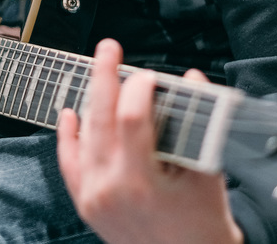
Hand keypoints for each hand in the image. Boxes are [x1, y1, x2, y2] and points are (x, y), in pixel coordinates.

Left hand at [56, 39, 242, 243]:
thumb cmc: (202, 226)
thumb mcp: (208, 173)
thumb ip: (200, 124)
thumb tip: (192, 80)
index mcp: (141, 183)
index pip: (130, 119)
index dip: (138, 89)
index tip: (148, 75)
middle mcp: (109, 189)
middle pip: (100, 119)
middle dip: (104, 77)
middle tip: (108, 49)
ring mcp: (93, 197)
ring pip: (84, 136)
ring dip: (92, 101)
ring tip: (101, 74)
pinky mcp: (86, 204)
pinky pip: (69, 163)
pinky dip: (68, 136)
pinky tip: (70, 113)